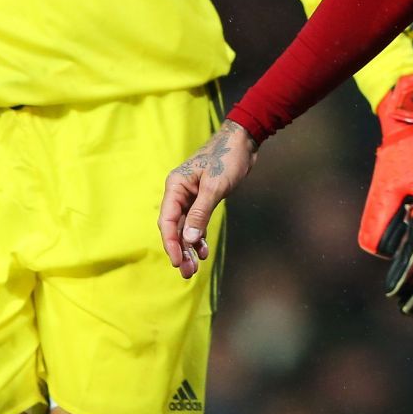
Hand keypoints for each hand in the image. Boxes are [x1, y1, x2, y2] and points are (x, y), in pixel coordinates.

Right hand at [161, 121, 255, 278]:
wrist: (244, 141)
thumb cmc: (228, 158)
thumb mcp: (215, 186)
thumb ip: (200, 213)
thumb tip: (188, 239)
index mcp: (176, 186)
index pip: (168, 220)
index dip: (171, 243)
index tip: (177, 262)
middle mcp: (179, 191)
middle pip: (175, 227)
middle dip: (180, 250)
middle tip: (187, 273)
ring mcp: (191, 195)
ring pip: (186, 227)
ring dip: (189, 247)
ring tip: (195, 268)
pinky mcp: (203, 198)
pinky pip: (196, 222)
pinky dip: (199, 237)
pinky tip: (204, 252)